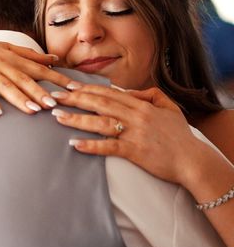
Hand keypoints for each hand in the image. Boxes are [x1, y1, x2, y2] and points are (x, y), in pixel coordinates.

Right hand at [0, 37, 81, 115]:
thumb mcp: (4, 48)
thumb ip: (29, 55)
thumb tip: (54, 58)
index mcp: (10, 56)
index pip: (37, 67)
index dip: (55, 77)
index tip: (73, 87)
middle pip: (23, 78)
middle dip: (40, 91)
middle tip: (56, 103)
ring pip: (4, 85)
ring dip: (19, 98)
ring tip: (33, 110)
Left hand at [49, 85, 205, 185]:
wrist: (193, 161)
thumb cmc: (179, 136)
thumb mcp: (169, 108)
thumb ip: (150, 95)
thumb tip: (129, 91)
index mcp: (141, 105)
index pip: (109, 94)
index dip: (87, 89)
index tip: (69, 86)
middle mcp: (136, 116)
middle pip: (99, 104)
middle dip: (74, 99)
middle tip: (54, 97)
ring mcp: (134, 133)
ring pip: (100, 123)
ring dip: (76, 119)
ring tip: (57, 117)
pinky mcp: (134, 151)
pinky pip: (108, 147)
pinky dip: (90, 145)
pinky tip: (74, 144)